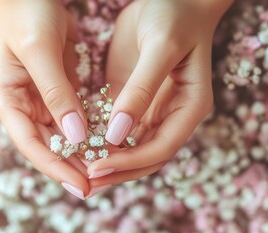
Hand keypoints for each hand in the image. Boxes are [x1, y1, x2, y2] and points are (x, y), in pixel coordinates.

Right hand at [0, 0, 88, 199]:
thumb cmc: (26, 13)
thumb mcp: (39, 50)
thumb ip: (56, 92)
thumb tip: (74, 135)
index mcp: (6, 99)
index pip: (31, 145)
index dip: (56, 169)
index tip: (81, 187)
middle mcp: (20, 105)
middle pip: (47, 147)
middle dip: (71, 167)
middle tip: (99, 185)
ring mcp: (38, 100)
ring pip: (61, 137)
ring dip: (81, 154)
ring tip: (106, 170)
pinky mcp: (56, 91)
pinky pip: (72, 119)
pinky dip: (87, 132)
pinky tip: (105, 144)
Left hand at [86, 0, 232, 192]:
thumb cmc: (174, 15)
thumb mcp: (160, 48)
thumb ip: (142, 90)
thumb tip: (116, 133)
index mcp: (189, 107)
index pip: (161, 148)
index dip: (130, 162)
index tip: (97, 167)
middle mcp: (173, 115)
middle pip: (146, 156)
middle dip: (117, 172)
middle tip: (84, 182)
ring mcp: (153, 109)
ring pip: (131, 147)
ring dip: (108, 162)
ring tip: (77, 172)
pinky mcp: (133, 99)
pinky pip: (118, 128)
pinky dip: (101, 140)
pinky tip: (79, 146)